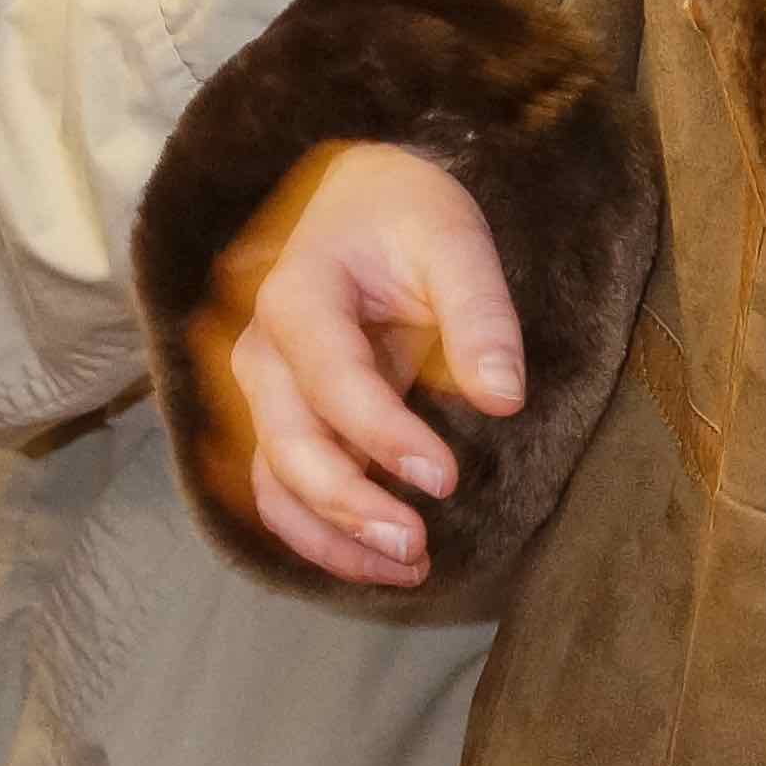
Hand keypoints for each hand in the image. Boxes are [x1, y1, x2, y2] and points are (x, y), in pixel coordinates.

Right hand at [219, 142, 524, 588]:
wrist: (360, 196)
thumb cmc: (407, 212)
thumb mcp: (454, 240)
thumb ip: (479, 314)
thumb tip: (505, 398)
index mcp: (296, 294)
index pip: (333, 381)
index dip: (384, 437)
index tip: (445, 478)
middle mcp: (260, 349)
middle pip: (289, 444)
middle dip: (350, 505)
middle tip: (418, 545)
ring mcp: (260, 390)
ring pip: (273, 481)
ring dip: (331, 537)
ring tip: (408, 568)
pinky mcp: (277, 418)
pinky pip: (278, 489)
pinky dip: (318, 532)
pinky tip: (374, 561)